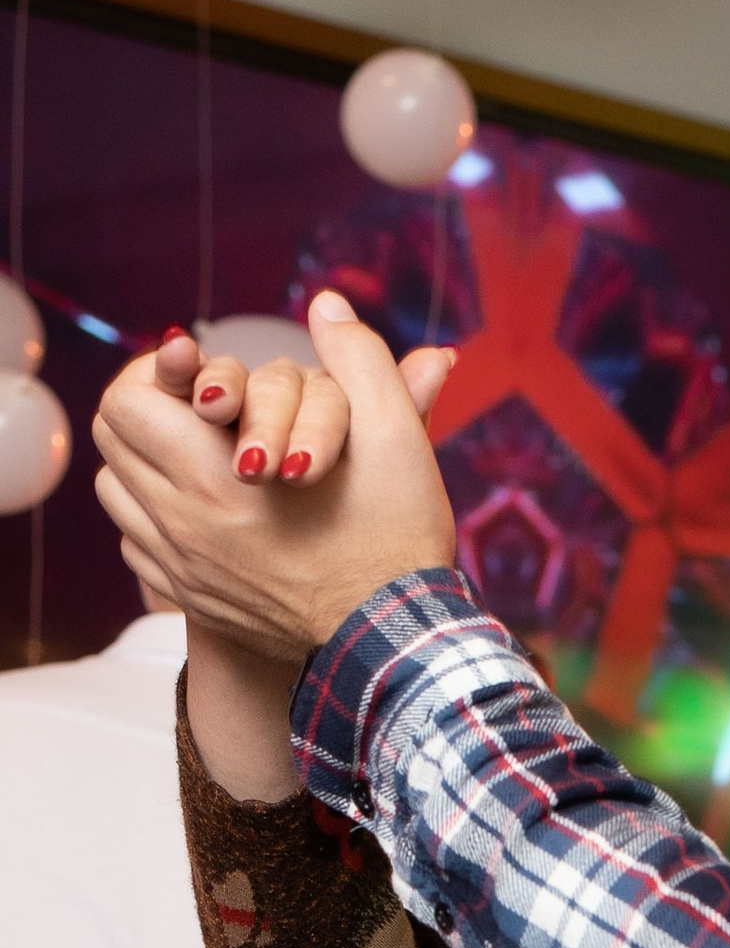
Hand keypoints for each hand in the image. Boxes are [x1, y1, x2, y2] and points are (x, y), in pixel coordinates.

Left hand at [94, 292, 458, 665]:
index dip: (158, 370)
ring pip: (118, 489)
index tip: (201, 374)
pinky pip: (136, 544)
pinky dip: (157, 516)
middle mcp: (183, 526)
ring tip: (199, 454)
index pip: (129, 400)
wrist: (397, 643)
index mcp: (218, 479)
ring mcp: (181, 568)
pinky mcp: (191, 598)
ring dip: (148, 461)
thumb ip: (359, 358)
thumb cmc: (397, 539)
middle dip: (152, 408)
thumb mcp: (396, 437)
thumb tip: (329, 304)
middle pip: (114, 439)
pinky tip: (205, 510)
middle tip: (200, 406)